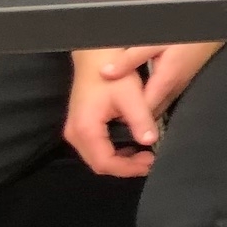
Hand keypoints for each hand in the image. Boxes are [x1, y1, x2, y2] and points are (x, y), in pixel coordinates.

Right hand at [65, 49, 156, 177]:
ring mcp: (76, 130)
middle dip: (125, 167)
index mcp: (86, 129)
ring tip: (144, 156)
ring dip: (120, 161)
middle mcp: (75, 133)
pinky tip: (132, 147)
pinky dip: (113, 152)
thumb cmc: (112, 75)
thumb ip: (141, 120)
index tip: (150, 163)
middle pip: (98, 164)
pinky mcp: (81, 126)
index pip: (104, 163)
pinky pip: (96, 148)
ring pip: (96, 157)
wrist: (95, 58)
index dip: (128, 168)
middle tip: (150, 161)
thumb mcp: (131, 96)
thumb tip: (151, 141)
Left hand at [100, 39, 224, 114]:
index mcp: (166, 79)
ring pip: (158, 107)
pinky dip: (149, 102)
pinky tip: (138, 98)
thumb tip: (107, 73)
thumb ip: (131, 58)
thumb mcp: (153, 41)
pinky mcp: (182, 81)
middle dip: (132, 120)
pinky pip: (163, 99)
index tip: (108, 121)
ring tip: (120, 115)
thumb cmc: (187, 33)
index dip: (125, 118)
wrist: (213, 27)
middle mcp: (174, 87)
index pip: (143, 109)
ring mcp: (180, 85)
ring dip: (141, 112)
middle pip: (150, 113)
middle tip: (110, 122)